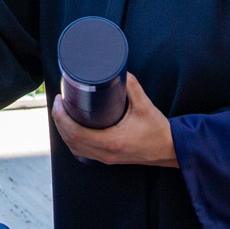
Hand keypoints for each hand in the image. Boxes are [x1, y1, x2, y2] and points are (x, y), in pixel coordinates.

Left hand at [51, 73, 176, 166]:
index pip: (75, 132)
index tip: (59, 100)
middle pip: (70, 139)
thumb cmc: (158, 129)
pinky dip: (72, 140)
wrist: (171, 149)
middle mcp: (105, 153)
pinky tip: (71, 128)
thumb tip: (115, 70)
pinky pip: (82, 152)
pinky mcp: (108, 159)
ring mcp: (106, 158)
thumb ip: (130, 86)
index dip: (61, 116)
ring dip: (64, 130)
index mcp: (112, 141)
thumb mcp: (144, 105)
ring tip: (62, 112)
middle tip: (58, 102)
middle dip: (59, 120)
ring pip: (74, 147)